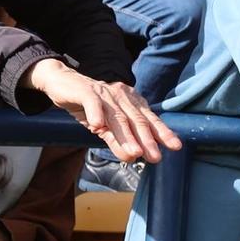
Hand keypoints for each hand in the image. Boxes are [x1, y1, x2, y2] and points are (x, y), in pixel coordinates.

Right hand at [24, 59, 182, 162]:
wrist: (63, 83)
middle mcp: (122, 96)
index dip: (163, 133)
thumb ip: (119, 140)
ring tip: (134, 152)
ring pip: (117, 116)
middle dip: (147, 140)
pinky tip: (98, 126)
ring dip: (126, 135)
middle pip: (137, 120)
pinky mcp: (86, 91)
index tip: (175, 146)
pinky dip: (96, 114)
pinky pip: (92, 103)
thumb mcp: (106, 126)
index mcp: (131, 103)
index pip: (150, 120)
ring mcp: (104, 93)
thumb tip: (133, 157)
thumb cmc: (90, 107)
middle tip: (155, 157)